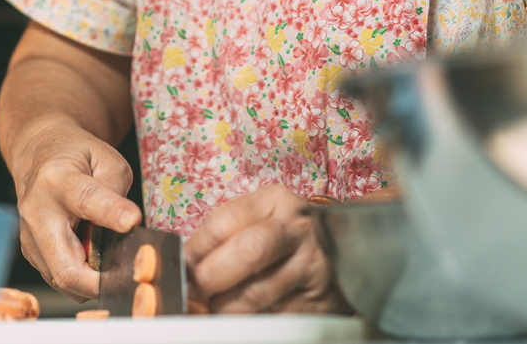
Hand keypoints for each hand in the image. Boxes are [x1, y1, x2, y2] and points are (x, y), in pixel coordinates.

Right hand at [8, 119, 141, 301]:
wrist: (37, 154)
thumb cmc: (74, 155)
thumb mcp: (105, 158)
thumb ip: (117, 189)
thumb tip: (127, 225)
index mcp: (58, 180)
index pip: (86, 200)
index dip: (111, 214)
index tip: (131, 222)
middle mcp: (37, 212)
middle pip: (66, 268)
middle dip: (102, 282)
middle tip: (129, 271)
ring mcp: (29, 237)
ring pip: (63, 282)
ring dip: (93, 281)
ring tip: (109, 257)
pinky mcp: (30, 253)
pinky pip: (60, 280)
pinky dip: (82, 278)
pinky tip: (90, 255)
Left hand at [184, 185, 347, 313]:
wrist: (345, 246)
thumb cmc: (286, 233)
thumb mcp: (259, 217)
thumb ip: (223, 235)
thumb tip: (184, 267)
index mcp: (274, 203)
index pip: (224, 222)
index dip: (195, 251)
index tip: (181, 270)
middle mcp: (297, 231)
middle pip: (247, 253)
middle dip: (211, 279)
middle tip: (196, 294)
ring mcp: (313, 267)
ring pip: (258, 295)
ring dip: (227, 308)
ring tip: (217, 308)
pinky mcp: (322, 303)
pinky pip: (276, 320)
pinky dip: (253, 323)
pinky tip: (245, 319)